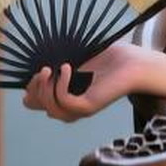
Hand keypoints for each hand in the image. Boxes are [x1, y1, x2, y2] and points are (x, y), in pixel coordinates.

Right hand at [20, 41, 143, 121]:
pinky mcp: (89, 107)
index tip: (37, 69)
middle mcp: (72, 105)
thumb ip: (57, 60)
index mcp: (67, 95)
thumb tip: (36, 60)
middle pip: (38, 107)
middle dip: (34, 87)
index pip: (36, 102)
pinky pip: (64, 103)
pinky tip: (67, 68)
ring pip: (50, 109)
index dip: (30, 87)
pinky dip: (59, 86)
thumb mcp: (77, 56)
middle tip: (43, 68)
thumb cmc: (110, 57)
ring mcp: (80, 108)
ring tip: (50, 69)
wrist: (135, 62)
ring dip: (44, 89)